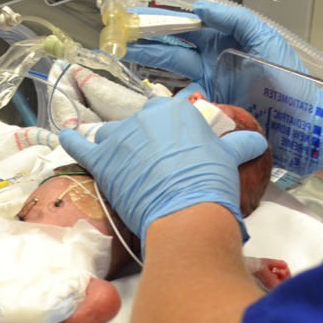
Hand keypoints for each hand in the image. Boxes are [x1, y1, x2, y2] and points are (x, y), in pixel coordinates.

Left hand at [58, 95, 266, 248]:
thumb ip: (240, 144)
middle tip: (153, 163)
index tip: (173, 146)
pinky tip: (66, 134)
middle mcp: (144, 118)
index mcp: (174, 111)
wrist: (187, 211)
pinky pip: (79, 145)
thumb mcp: (229, 158)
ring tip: (123, 164)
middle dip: (143, 140)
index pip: (167, 112)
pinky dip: (72, 140)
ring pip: (111, 135)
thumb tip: (257, 141)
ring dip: (115, 146)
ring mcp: (120, 138)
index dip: (169, 132)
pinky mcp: (102, 161)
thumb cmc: (210, 183)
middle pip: (137, 124)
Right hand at [125, 1, 305, 98]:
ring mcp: (209, 89)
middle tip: (126, 41)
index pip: (189, 29)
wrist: (303, 122)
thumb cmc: (292, 81)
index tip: (144, 21)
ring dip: (152, 68)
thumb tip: (202, 9)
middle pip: (173, 52)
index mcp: (224, 43)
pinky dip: (169, 100)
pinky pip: (183, 104)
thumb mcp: (265, 40)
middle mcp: (213, 65)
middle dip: (149, 45)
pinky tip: (156, 96)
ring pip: (173, 76)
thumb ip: (235, 19)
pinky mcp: (209, 112)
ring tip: (132, 60)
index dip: (166, 24)